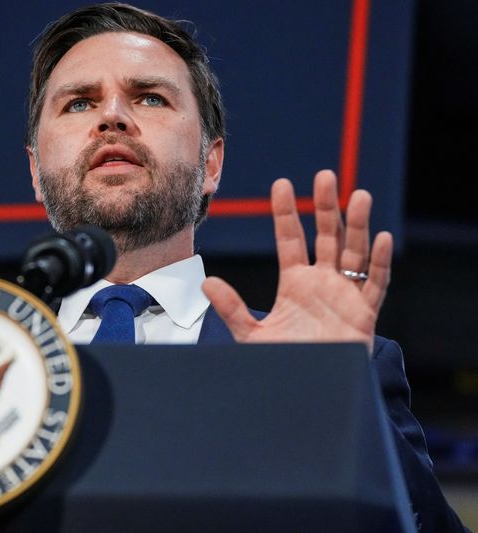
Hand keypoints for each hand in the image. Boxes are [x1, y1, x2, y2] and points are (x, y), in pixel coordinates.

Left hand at [202, 170, 391, 352]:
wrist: (309, 391)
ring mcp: (345, 295)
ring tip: (358, 195)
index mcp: (295, 282)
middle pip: (326, 236)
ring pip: (354, 252)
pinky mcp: (365, 314)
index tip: (281, 184)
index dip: (286, 213)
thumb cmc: (285, 361)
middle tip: (324, 176)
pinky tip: (380, 238)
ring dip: (356, 225)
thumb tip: (207, 282)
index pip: (290, 239)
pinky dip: (379, 263)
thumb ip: (233, 308)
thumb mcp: (252, 335)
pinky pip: (376, 284)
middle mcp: (322, 282)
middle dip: (326, 207)